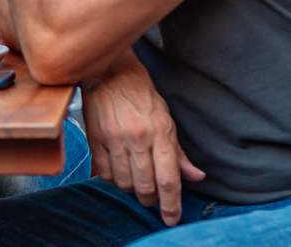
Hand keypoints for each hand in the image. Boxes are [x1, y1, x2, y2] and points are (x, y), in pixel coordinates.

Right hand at [81, 52, 204, 225]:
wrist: (110, 71)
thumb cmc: (141, 95)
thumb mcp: (166, 119)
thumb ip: (178, 152)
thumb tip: (196, 177)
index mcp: (160, 132)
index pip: (168, 179)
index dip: (171, 205)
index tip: (171, 219)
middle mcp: (137, 137)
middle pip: (145, 185)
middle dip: (150, 198)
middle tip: (152, 196)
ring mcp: (114, 138)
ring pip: (123, 182)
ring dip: (130, 189)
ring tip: (134, 181)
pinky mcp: (94, 137)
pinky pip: (103, 172)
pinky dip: (112, 178)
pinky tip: (118, 170)